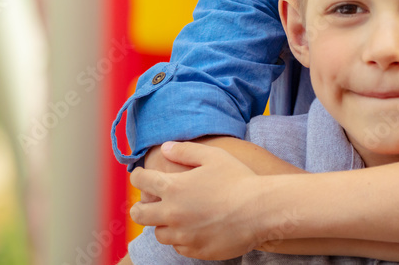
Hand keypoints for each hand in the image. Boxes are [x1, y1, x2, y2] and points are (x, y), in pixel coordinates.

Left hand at [129, 142, 265, 259]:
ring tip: (174, 218)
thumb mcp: (213, 156)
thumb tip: (166, 148)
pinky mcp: (196, 250)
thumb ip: (185, 151)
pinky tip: (191, 230)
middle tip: (146, 204)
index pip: (141, 182)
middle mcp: (173, 213)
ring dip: (163, 225)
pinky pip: (178, 247)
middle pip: (140, 214)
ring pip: (159, 234)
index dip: (138, 176)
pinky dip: (181, 239)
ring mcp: (183, 235)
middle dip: (140, 207)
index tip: (141, 176)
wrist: (260, 210)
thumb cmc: (238, 179)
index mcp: (173, 188)